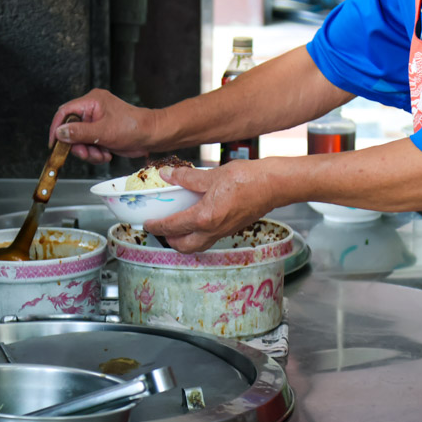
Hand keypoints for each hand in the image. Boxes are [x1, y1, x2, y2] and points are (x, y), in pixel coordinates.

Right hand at [49, 89, 153, 162]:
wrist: (151, 136)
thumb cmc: (134, 127)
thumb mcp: (103, 131)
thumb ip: (79, 132)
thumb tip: (60, 132)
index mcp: (92, 101)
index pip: (65, 112)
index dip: (57, 128)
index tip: (54, 143)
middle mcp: (92, 109)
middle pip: (71, 130)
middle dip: (79, 145)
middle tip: (87, 153)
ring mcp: (96, 122)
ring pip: (80, 141)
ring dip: (88, 152)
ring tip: (101, 154)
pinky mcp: (101, 133)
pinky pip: (89, 145)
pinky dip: (95, 153)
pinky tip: (106, 154)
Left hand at [144, 161, 277, 253]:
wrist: (274, 185)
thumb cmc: (248, 179)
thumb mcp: (212, 175)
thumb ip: (187, 177)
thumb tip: (168, 174)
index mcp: (204, 218)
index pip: (173, 227)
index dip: (156, 226)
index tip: (147, 223)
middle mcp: (213, 230)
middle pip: (184, 246)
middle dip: (169, 240)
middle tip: (160, 228)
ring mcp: (224, 232)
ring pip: (197, 246)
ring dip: (184, 241)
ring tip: (176, 229)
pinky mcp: (232, 229)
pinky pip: (209, 239)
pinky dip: (198, 236)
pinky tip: (197, 221)